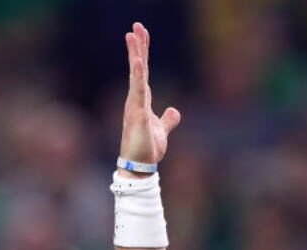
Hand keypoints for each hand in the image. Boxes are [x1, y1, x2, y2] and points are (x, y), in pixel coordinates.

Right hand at [119, 22, 180, 174]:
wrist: (140, 167)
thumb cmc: (147, 149)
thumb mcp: (162, 130)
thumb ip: (168, 119)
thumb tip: (174, 111)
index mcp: (141, 101)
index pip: (142, 72)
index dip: (142, 54)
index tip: (141, 35)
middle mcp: (135, 99)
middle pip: (138, 68)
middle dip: (138, 46)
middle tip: (137, 26)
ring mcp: (134, 104)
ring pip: (136, 74)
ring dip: (135, 54)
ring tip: (132, 34)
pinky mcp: (137, 112)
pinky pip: (137, 90)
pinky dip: (137, 74)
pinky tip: (137, 60)